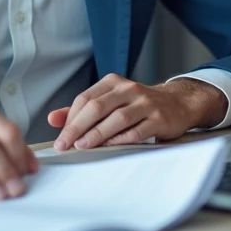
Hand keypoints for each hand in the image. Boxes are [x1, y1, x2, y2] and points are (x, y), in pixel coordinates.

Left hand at [47, 74, 227, 150]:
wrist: (177, 104)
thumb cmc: (138, 106)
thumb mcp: (110, 102)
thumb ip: (82, 111)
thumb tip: (53, 119)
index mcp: (113, 83)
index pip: (85, 99)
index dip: (70, 119)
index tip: (61, 138)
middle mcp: (129, 89)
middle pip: (97, 107)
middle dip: (78, 127)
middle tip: (64, 144)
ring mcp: (146, 103)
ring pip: (117, 118)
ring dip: (97, 134)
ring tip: (83, 146)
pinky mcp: (159, 118)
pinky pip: (137, 131)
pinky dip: (122, 140)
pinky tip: (110, 148)